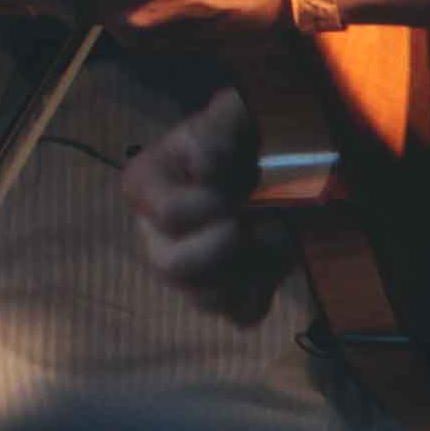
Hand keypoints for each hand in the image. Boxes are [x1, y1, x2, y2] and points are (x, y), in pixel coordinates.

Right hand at [126, 83, 287, 323]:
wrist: (283, 161)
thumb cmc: (248, 133)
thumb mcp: (234, 115)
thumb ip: (217, 130)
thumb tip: (204, 169)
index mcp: (147, 185)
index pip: (166, 215)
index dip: (206, 207)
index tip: (237, 189)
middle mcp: (155, 234)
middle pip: (172, 267)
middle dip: (224, 248)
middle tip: (257, 221)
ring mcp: (188, 270)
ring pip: (203, 299)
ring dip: (248, 271)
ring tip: (275, 238)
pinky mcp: (225, 294)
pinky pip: (239, 314)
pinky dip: (265, 292)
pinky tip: (276, 261)